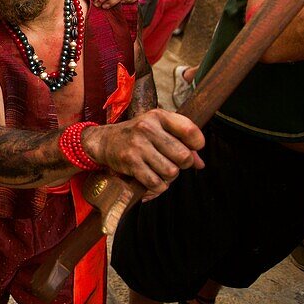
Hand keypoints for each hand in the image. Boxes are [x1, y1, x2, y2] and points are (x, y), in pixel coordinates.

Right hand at [81, 109, 204, 198]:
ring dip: (168, 176)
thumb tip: (200, 164)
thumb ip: (181, 142)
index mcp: (158, 116)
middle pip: (183, 156)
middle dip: (182, 164)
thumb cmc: (136, 135)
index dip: (197, 144)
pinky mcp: (130, 162)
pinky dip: (157, 187)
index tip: (192, 148)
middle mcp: (147, 128)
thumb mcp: (157, 129)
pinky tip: (151, 180)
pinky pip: (156, 183)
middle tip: (173, 162)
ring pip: (171, 172)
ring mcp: (138, 146)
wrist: (103, 141)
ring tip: (159, 170)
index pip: (190, 131)